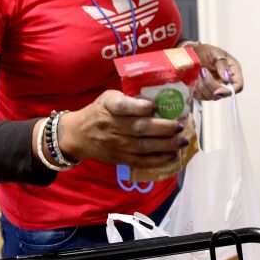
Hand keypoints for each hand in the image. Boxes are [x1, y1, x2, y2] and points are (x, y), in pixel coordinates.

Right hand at [58, 90, 187, 169]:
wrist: (78, 135)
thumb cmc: (98, 111)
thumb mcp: (108, 98)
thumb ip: (128, 99)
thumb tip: (158, 102)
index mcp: (109, 106)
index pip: (122, 106)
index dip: (139, 107)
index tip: (154, 105)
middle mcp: (113, 126)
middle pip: (139, 128)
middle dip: (162, 128)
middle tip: (180, 126)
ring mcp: (116, 144)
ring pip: (143, 146)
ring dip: (165, 145)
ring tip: (182, 141)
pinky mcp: (119, 158)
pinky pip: (140, 161)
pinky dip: (157, 160)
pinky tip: (172, 155)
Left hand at [182, 42, 243, 100]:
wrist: (192, 53)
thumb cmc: (205, 51)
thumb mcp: (215, 53)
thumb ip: (222, 64)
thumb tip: (227, 77)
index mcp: (233, 71)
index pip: (238, 86)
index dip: (229, 90)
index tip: (217, 88)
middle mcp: (227, 82)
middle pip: (223, 93)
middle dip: (211, 84)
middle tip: (202, 71)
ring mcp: (216, 88)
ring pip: (212, 97)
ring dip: (202, 86)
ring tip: (198, 73)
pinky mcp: (206, 92)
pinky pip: (202, 98)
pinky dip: (197, 91)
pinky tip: (195, 80)